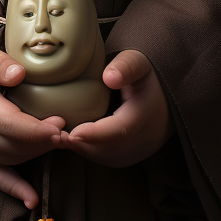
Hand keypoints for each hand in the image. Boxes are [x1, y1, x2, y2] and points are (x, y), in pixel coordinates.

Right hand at [0, 46, 65, 206]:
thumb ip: (0, 64)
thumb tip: (19, 74)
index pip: (10, 124)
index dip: (37, 129)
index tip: (60, 125)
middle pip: (14, 145)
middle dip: (43, 141)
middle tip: (67, 133)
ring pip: (11, 159)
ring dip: (37, 154)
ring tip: (58, 143)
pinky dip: (15, 189)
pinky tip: (32, 199)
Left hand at [64, 50, 170, 166]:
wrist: (165, 98)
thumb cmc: (146, 77)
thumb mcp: (139, 63)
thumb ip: (126, 66)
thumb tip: (109, 77)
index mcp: (145, 115)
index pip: (120, 132)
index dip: (94, 135)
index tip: (72, 132)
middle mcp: (144, 139)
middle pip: (109, 149)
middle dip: (82, 144)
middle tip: (55, 134)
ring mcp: (137, 151)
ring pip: (105, 156)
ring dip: (82, 149)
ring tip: (60, 135)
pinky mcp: (129, 156)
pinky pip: (106, 158)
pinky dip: (88, 151)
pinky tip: (74, 137)